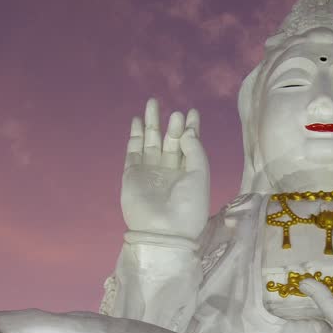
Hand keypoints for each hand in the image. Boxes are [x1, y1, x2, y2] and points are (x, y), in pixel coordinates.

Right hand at [121, 98, 209, 239]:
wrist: (164, 230)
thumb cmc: (188, 205)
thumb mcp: (200, 175)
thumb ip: (195, 150)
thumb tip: (186, 131)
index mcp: (188, 172)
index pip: (189, 145)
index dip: (190, 128)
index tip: (192, 112)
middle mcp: (169, 170)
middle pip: (170, 141)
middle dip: (172, 125)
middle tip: (175, 112)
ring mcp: (150, 171)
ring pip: (150, 141)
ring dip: (152, 123)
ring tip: (153, 103)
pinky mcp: (132, 174)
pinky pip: (133, 151)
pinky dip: (135, 135)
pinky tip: (137, 120)